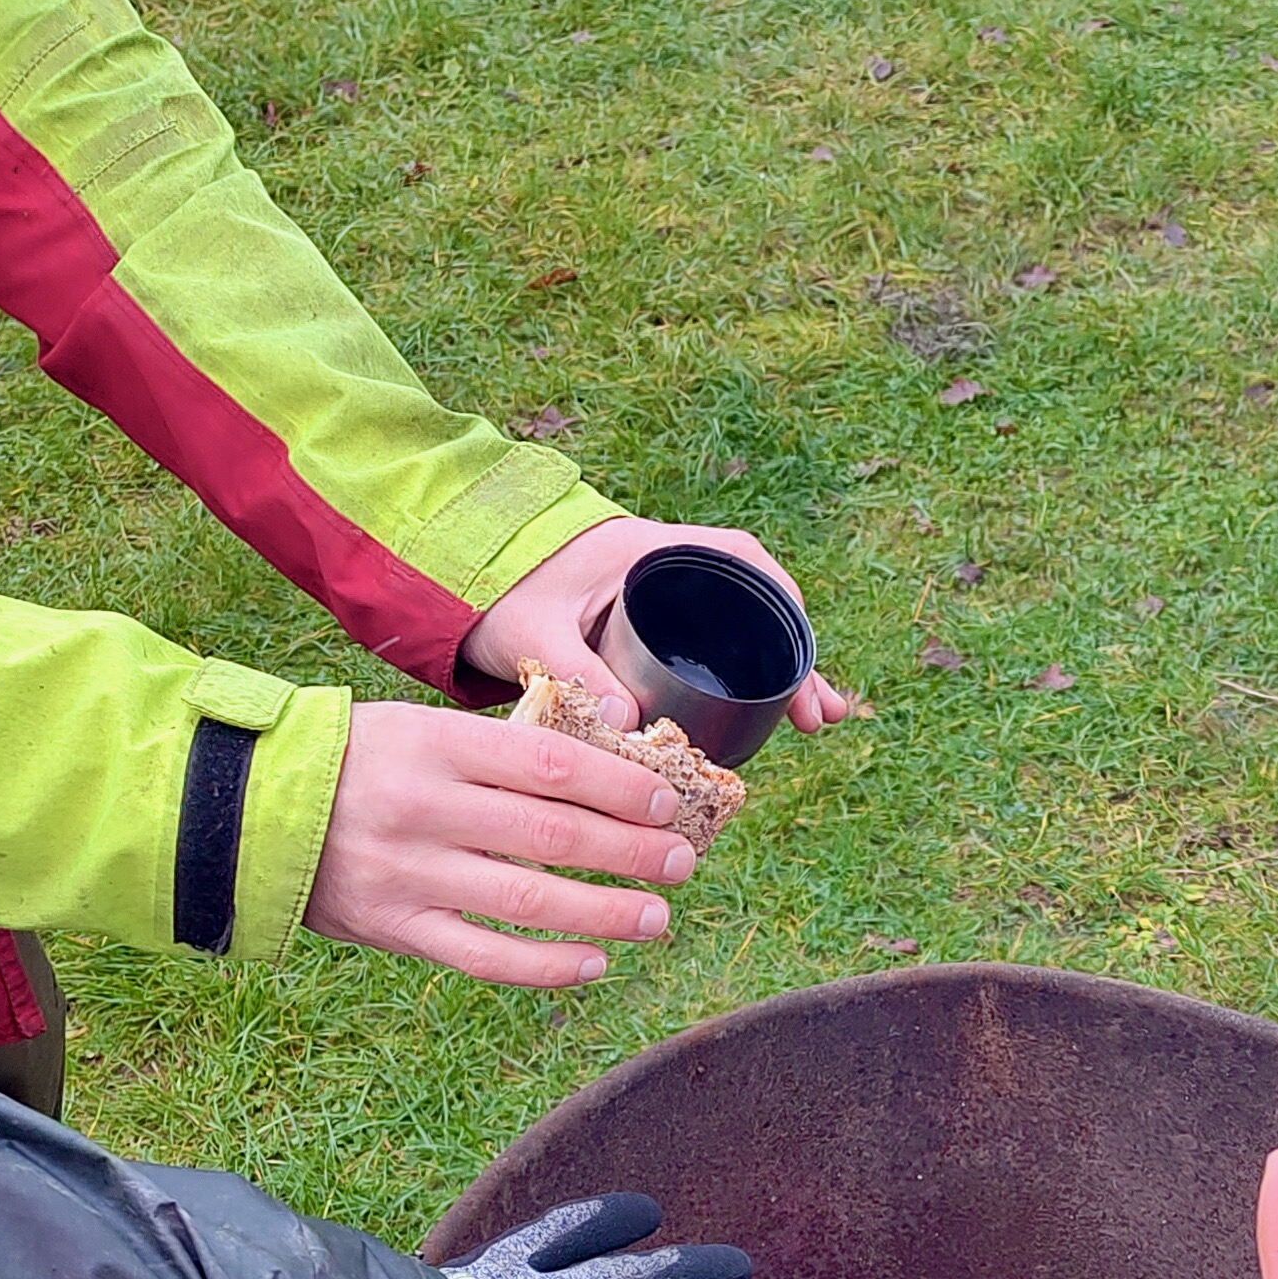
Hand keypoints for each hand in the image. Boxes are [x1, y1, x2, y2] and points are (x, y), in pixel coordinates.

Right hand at [306, 697, 699, 984]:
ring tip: (657, 917)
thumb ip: (496, 751)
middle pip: (551, 835)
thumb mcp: (419, 729)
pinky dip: (544, 966)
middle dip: (629, 851)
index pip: (549, 764)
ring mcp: (409, 874)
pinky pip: (483, 956)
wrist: (246, 808)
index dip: (618, 786)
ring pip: (527, 901)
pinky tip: (593, 963)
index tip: (665, 801)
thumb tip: (601, 769)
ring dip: (604, 913)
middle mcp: (426, 809)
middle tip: (683, 860)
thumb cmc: (355, 762)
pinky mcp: (395, 927)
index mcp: (437, 745)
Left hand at [461, 515, 861, 736]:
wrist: (460, 583)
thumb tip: (629, 726)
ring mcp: (666, 603)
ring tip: (811, 723)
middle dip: (793, 658)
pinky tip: (760, 723)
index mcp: (651, 552)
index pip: (742, 560)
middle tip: (817, 714)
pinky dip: (740, 684)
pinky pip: (711, 652)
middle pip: (755, 606)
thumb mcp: (534, 632)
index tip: (800, 651)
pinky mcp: (653, 633)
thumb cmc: (499, 593)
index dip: (782, 603)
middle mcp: (670, 572)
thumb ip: (574, 672)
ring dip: (776, 675)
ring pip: (738, 634)